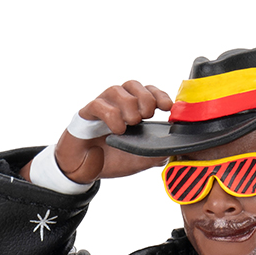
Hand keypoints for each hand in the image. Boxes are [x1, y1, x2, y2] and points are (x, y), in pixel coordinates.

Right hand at [53, 81, 171, 183]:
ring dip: (129, 106)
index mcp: (132, 111)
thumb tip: (170, 152)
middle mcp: (117, 104)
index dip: (159, 95)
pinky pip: (99, 105)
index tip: (167, 107)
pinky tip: (117, 130)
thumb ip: (155, 156)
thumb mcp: (138, 161)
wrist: (85, 170)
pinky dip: (112, 116)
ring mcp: (101, 107)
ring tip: (130, 124)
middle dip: (145, 99)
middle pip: (133, 85)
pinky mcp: (86, 114)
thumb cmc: (111, 159)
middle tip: (146, 117)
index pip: (147, 91)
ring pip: (116, 90)